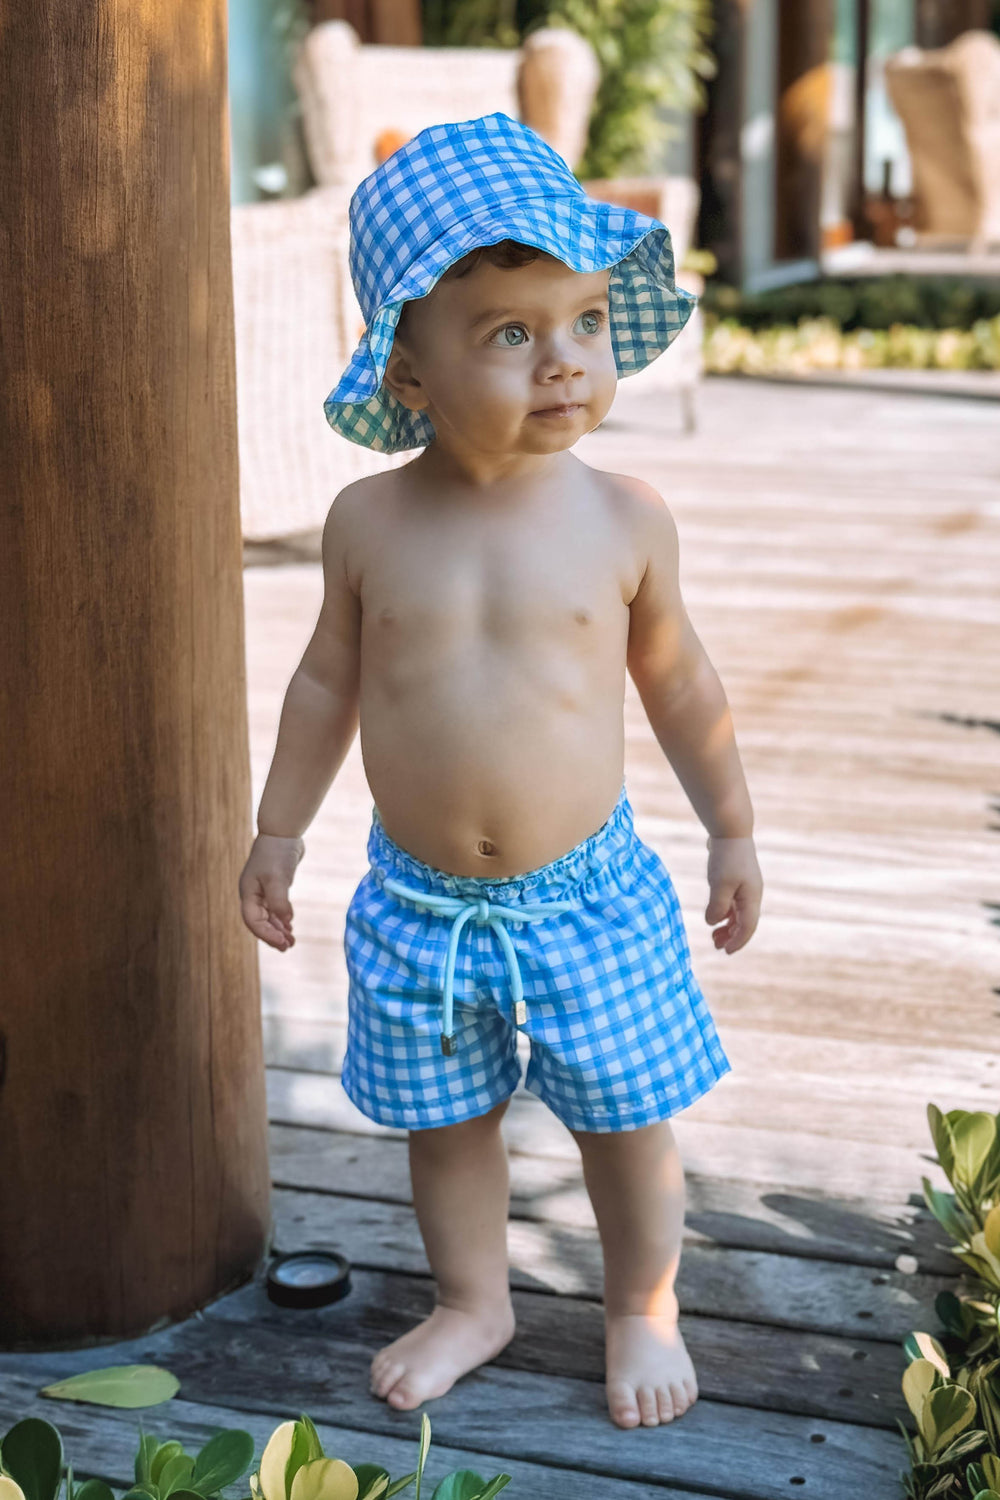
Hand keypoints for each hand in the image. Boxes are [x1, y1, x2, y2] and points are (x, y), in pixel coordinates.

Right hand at [239, 833, 305, 949]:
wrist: (283, 831)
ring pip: (268, 916)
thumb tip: (286, 922)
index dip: (267, 935)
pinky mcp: (273, 886)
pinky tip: (290, 927)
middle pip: (259, 922)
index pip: (253, 921)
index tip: (283, 944)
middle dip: (273, 936)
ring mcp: (262, 890)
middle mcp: (252, 894)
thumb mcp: (277, 878)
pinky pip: (275, 908)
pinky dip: (282, 918)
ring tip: (291, 942)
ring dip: (278, 929)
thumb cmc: (277, 853)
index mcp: (248, 893)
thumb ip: (280, 901)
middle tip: (288, 947)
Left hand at [705, 834, 761, 953]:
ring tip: (714, 937)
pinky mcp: (736, 879)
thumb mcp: (719, 884)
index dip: (738, 941)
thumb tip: (713, 923)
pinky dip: (725, 913)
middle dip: (732, 937)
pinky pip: (733, 903)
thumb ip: (717, 906)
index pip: (748, 926)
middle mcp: (751, 894)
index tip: (725, 952)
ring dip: (728, 927)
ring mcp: (745, 886)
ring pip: (738, 914)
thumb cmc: (726, 858)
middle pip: (745, 922)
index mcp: (752, 897)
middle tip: (716, 947)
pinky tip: (715, 918)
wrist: (729, 831)